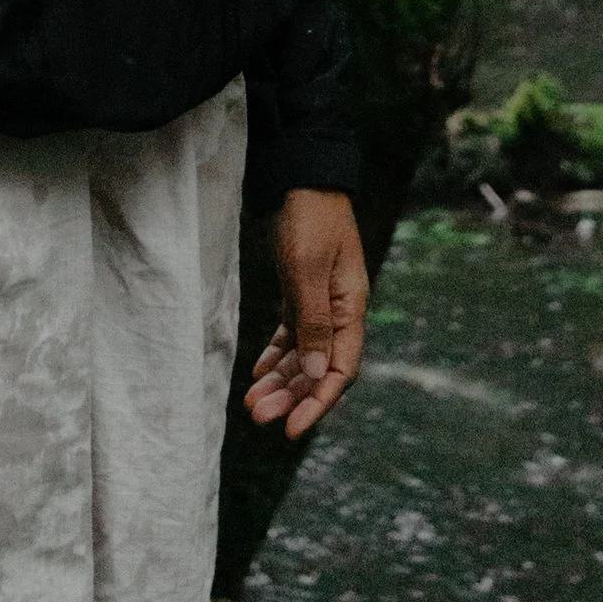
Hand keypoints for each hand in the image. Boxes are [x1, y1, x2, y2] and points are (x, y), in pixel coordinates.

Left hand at [244, 186, 367, 438]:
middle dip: (291, 396)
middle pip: (318, 368)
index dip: (318, 402)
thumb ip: (314, 321)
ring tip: (252, 403)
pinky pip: (292, 334)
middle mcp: (339, 310)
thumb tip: (320, 375)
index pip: (340, 369)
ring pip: (302, 354)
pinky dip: (276, 355)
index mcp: (350, 306)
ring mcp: (320, 301)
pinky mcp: (301, 290)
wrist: (300, 173)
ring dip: (280, 380)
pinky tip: (258, 373)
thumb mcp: (309, 268)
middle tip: (258, 417)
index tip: (292, 429)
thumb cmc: (309, 216)